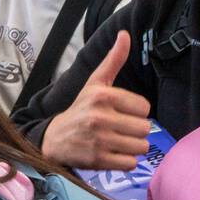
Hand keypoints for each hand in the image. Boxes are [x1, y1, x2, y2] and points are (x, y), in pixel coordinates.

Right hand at [41, 30, 151, 171]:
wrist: (55, 138)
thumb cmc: (81, 109)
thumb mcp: (95, 83)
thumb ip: (113, 60)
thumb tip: (125, 35)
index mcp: (103, 95)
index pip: (144, 108)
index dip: (136, 112)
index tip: (122, 113)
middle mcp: (101, 117)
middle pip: (144, 129)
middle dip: (136, 131)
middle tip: (121, 130)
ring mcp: (99, 140)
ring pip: (140, 147)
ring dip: (133, 147)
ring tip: (118, 142)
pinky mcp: (98, 160)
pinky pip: (130, 164)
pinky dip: (125, 161)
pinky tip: (114, 154)